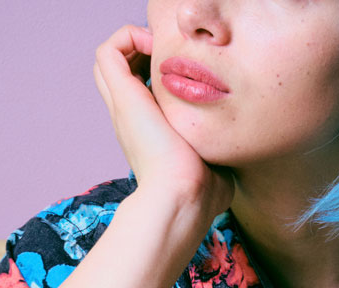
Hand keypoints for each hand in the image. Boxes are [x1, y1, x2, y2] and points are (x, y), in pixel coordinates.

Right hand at [94, 25, 233, 217]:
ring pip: (108, 61)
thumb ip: (219, 158)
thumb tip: (230, 164)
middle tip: (169, 58)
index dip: (158, 75)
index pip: (143, 94)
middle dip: (142, 53)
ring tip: (161, 50)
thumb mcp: (215, 170)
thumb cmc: (202, 195)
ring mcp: (124, 108)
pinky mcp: (124, 98)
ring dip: (132, 44)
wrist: (184, 198)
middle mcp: (132, 119)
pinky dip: (127, 38)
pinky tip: (156, 49)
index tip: (185, 76)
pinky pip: (108, 52)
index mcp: (151, 135)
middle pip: (119, 73)